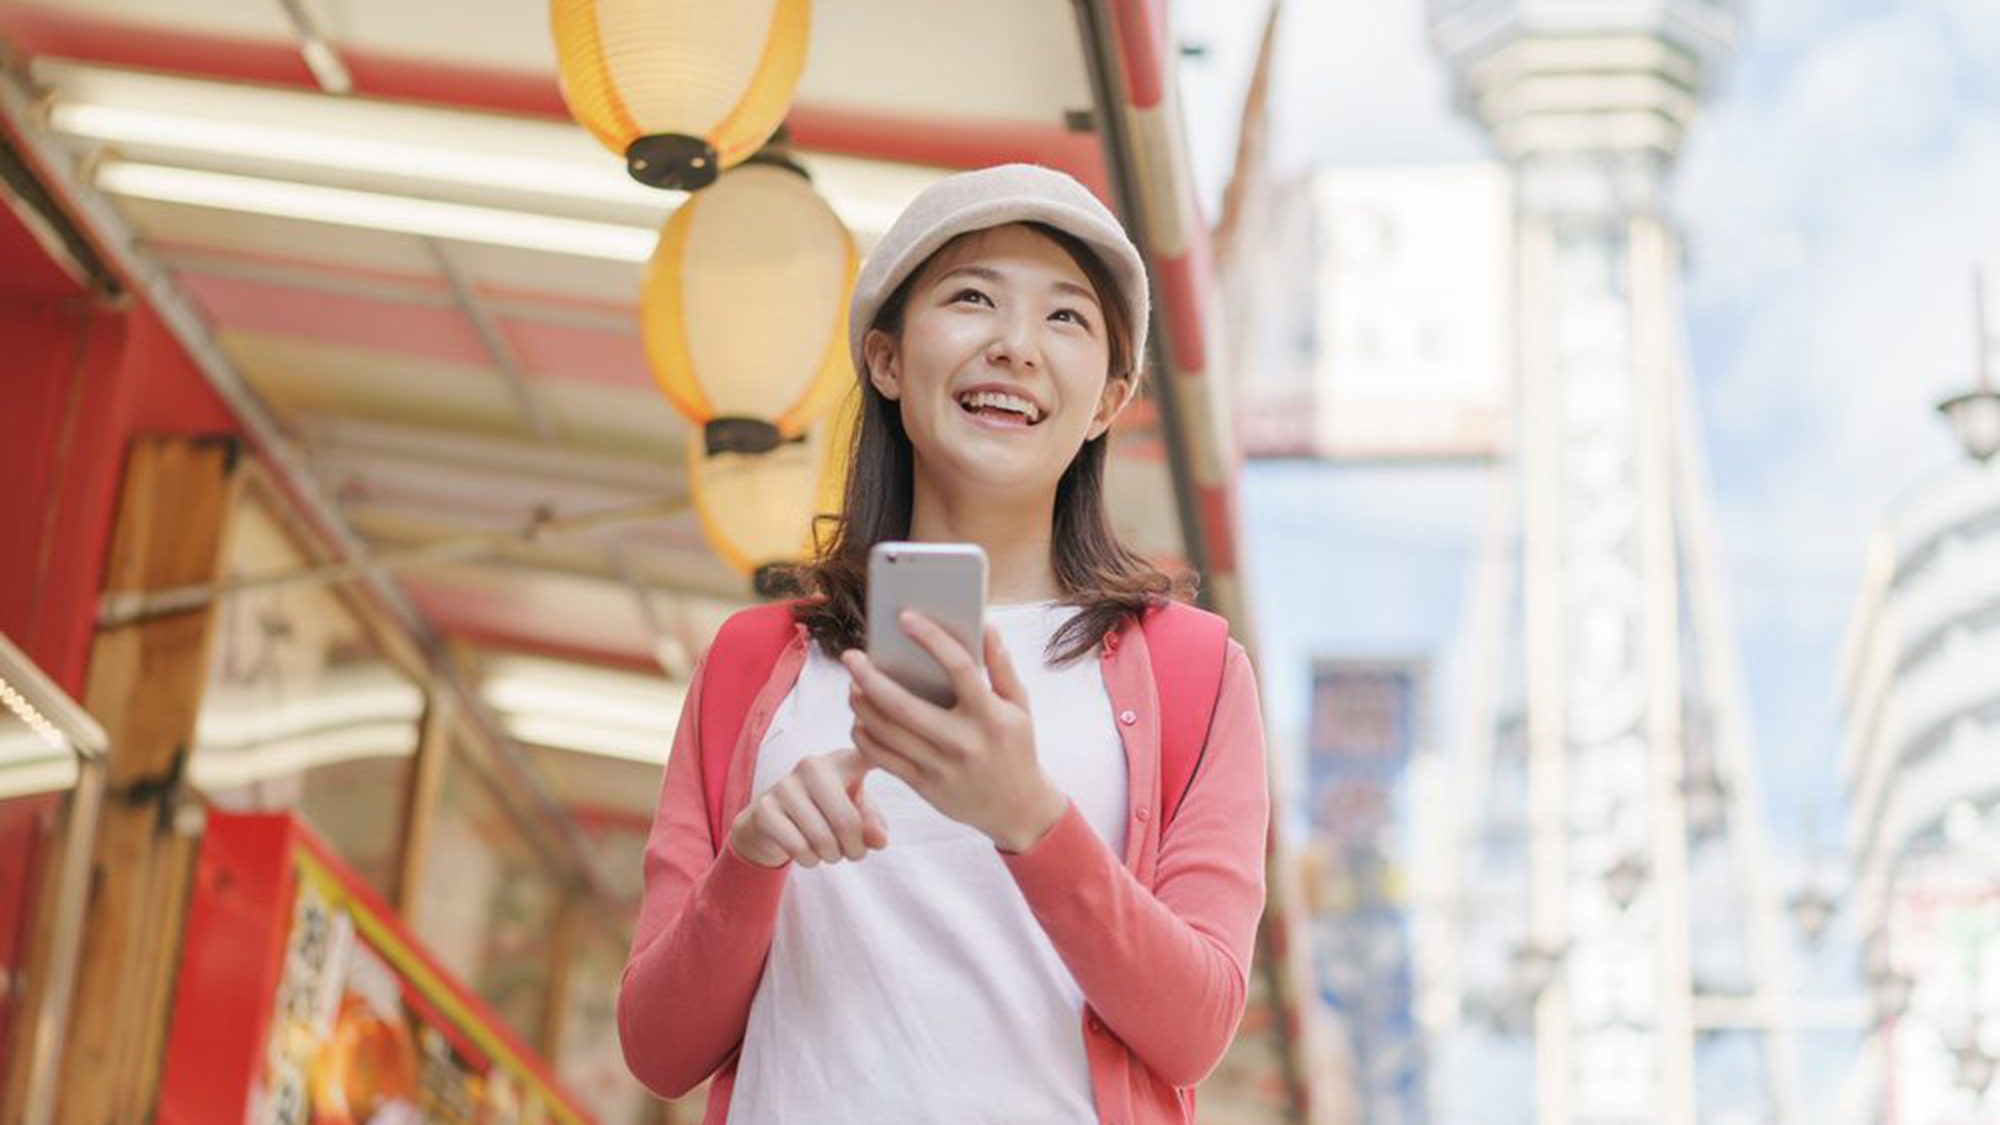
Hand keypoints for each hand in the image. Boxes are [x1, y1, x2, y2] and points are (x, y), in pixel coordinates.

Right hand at [728, 749, 888, 868]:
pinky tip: (807, 852)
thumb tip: (879, 840)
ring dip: (831, 857)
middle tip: (853, 854)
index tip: (900, 732)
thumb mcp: (855, 818)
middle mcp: (812, 766)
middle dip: (854, 850)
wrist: (769, 824)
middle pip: (847, 821)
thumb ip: (872, 827)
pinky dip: (809, 860)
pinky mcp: (764, 810)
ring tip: (828, 851)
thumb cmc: (823, 816)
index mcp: (842, 761)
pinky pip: (799, 848)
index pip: (869, 756)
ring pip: (823, 839)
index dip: (885, 753)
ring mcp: (785, 786)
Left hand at [840, 611, 1068, 852]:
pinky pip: (883, 759)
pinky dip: (864, 736)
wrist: (1017, 808)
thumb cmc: (1016, 747)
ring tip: (853, 685)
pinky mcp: (924, 786)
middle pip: (904, 705)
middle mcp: (963, 741)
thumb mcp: (1020, 706)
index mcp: (990, 715)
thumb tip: (987, 625)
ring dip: (862, 705)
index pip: (959, 668)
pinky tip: (859, 719)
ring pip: (886, 732)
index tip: (906, 617)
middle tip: (851, 657)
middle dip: (870, 677)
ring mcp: (941, 767)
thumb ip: (1001, 665)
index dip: (931, 639)